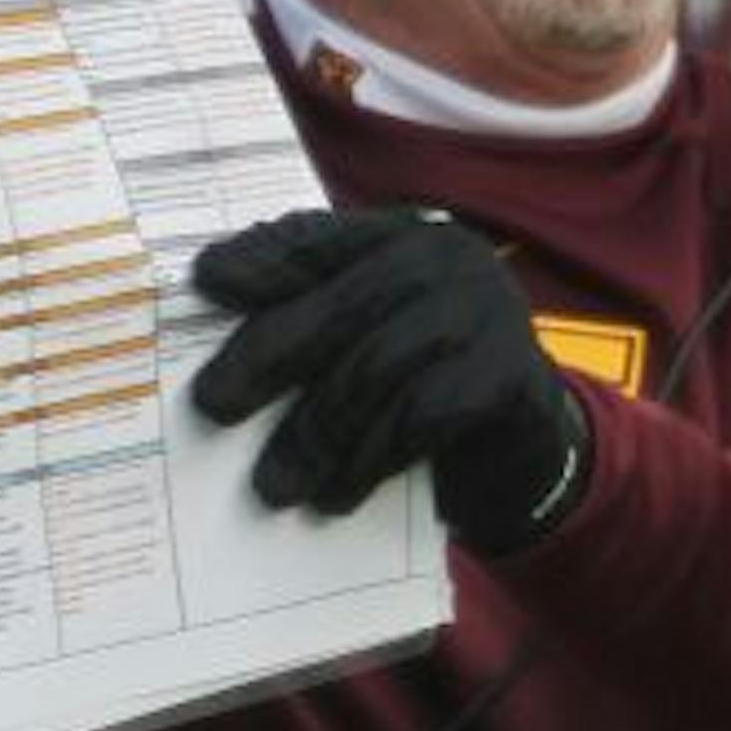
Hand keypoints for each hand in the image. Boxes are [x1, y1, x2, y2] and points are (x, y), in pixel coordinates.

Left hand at [191, 206, 588, 552]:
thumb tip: (217, 336)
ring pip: (376, 368)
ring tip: (273, 483)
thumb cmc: (420, 380)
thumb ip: (313, 315)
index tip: (205, 281)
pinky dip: (369, 459)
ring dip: (315, 432)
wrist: (525, 446)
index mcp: (401, 235)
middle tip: (214, 404)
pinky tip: (335, 495)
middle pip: (342, 304)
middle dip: (269, 354)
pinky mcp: (511, 375)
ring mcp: (487, 312)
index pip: (321, 238)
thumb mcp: (367, 335)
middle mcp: (447, 258)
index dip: (263, 259)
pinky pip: (421, 417)